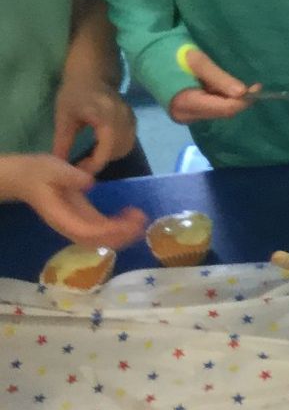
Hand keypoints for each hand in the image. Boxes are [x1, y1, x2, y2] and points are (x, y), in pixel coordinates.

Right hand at [0, 152, 145, 248]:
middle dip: (122, 235)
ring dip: (124, 233)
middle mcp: (70, 226)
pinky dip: (120, 226)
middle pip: (98, 241)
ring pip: (102, 238)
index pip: (86, 231)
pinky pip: (104, 229)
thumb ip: (71, 176)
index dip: (108, 231)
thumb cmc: (38, 173)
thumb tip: (90, 183)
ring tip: (141, 217)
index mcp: (61, 217)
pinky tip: (132, 213)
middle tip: (142, 219)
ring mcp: (78, 224)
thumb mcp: (53, 169)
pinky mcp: (84, 218)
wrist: (25, 178)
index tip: (128, 222)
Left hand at [52, 76, 135, 174]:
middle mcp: (123, 118)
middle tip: (83, 164)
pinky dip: (116, 149)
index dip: (95, 164)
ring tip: (92, 156)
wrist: (92, 74)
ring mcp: (130, 119)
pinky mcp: (133, 120)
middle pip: (119, 150)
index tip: (80, 170)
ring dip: (110, 156)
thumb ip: (63, 141)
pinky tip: (101, 147)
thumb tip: (60, 164)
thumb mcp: (63, 117)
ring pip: (126, 148)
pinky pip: (129, 141)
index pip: (107, 148)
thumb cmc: (75, 93)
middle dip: (102, 161)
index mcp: (105, 116)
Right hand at [167, 49, 258, 122]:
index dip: (243, 101)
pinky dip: (221, 98)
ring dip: (230, 98)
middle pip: (222, 112)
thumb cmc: (171, 52)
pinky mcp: (187, 110)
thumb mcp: (197, 61)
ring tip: (237, 83)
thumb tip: (242, 93)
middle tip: (252, 85)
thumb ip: (219, 78)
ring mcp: (186, 114)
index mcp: (186, 103)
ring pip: (218, 111)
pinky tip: (224, 87)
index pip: (224, 109)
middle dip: (239, 100)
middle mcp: (186, 114)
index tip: (257, 87)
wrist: (146, 53)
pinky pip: (211, 107)